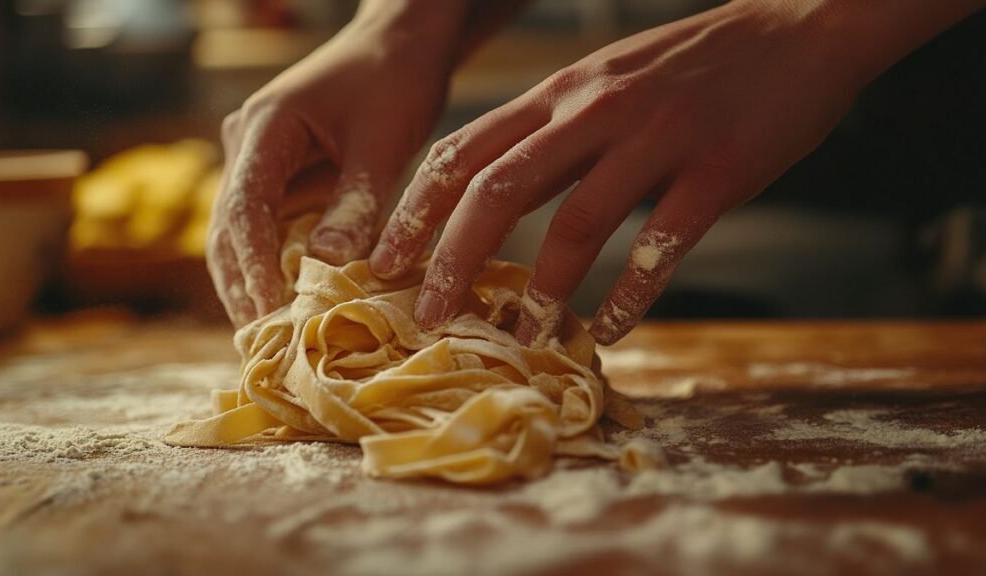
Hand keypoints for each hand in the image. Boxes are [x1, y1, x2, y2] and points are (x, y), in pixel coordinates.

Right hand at [209, 7, 463, 325]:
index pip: (243, 210)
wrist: (398, 42)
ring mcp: (257, 161)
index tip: (268, 316)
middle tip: (264, 346)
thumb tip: (329, 268)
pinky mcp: (278, 175)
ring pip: (241, 236)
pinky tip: (288, 306)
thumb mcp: (383, 143)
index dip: (254, 269)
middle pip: (228, 231)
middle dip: (243, 289)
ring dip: (253, 284)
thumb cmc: (393, 80)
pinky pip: (268, 229)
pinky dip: (275, 267)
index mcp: (265, 130)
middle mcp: (247, 146)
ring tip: (271, 339)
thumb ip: (357, 203)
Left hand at [370, 1, 876, 344]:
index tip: (383, 261)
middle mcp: (596, 111)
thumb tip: (487, 198)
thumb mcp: (603, 79)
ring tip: (524, 336)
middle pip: (499, 190)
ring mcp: (657, 139)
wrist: (798, 28)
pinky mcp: (716, 171)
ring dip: (544, 290)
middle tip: (430, 316)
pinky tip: (611, 329)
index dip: (416, 210)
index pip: (465, 150)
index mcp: (561, 91)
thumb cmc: (692, 64)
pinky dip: (630, 296)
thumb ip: (548, 131)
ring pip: (577, 222)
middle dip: (454, 259)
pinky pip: (661, 246)